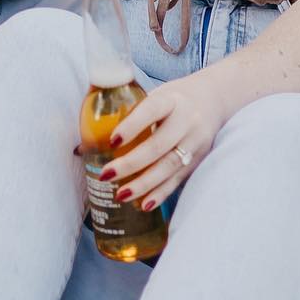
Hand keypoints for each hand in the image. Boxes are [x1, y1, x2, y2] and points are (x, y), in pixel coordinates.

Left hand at [100, 66, 237, 211]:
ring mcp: (196, 142)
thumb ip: (126, 114)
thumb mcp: (155, 94)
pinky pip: (178, 180)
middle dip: (132, 163)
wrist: (215, 99)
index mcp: (171, 99)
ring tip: (121, 194)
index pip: (152, 110)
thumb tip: (83, 144)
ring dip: (144, 183)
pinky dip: (160, 193)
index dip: (133, 125)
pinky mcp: (199, 159)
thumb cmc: (173, 98)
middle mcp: (187, 120)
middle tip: (107, 174)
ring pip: (169, 166)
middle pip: (160, 145)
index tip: (113, 140)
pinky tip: (144, 204)